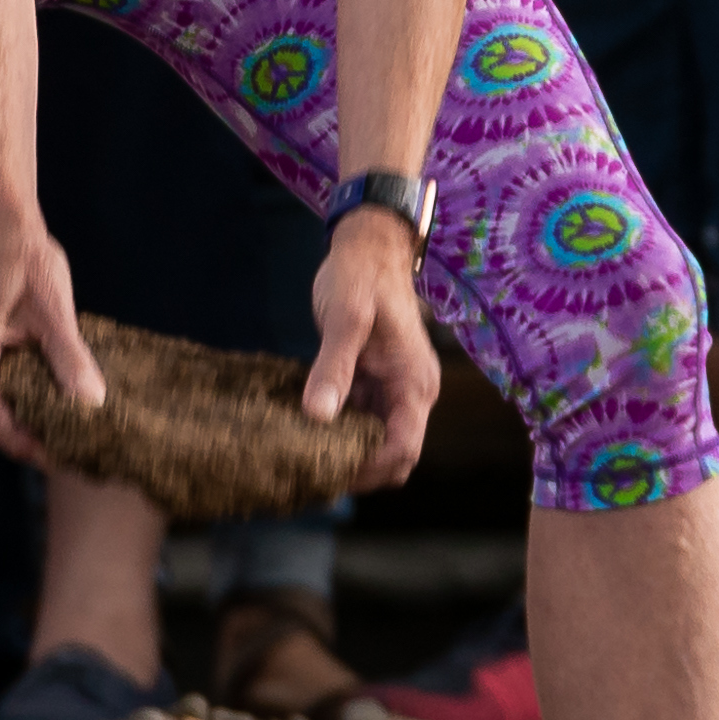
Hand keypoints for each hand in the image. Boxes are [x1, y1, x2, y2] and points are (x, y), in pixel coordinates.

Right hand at [0, 210, 99, 465]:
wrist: (5, 237)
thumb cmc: (27, 265)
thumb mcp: (56, 312)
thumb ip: (69, 358)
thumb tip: (92, 402)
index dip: (23, 443)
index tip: (59, 456)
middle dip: (31, 439)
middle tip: (76, 453)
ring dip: (29, 424)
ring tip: (73, 436)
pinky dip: (25, 406)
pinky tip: (59, 410)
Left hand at [300, 205, 441, 486]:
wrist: (369, 247)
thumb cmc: (361, 277)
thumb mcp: (345, 319)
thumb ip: (333, 367)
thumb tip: (318, 417)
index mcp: (415, 384)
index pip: (403, 450)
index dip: (368, 470)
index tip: (326, 471)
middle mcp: (412, 394)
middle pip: (395, 457)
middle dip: (359, 471)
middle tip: (309, 472)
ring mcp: (396, 391)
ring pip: (379, 444)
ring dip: (348, 455)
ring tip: (303, 458)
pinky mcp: (377, 384)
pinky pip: (364, 423)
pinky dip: (340, 434)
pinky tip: (307, 434)